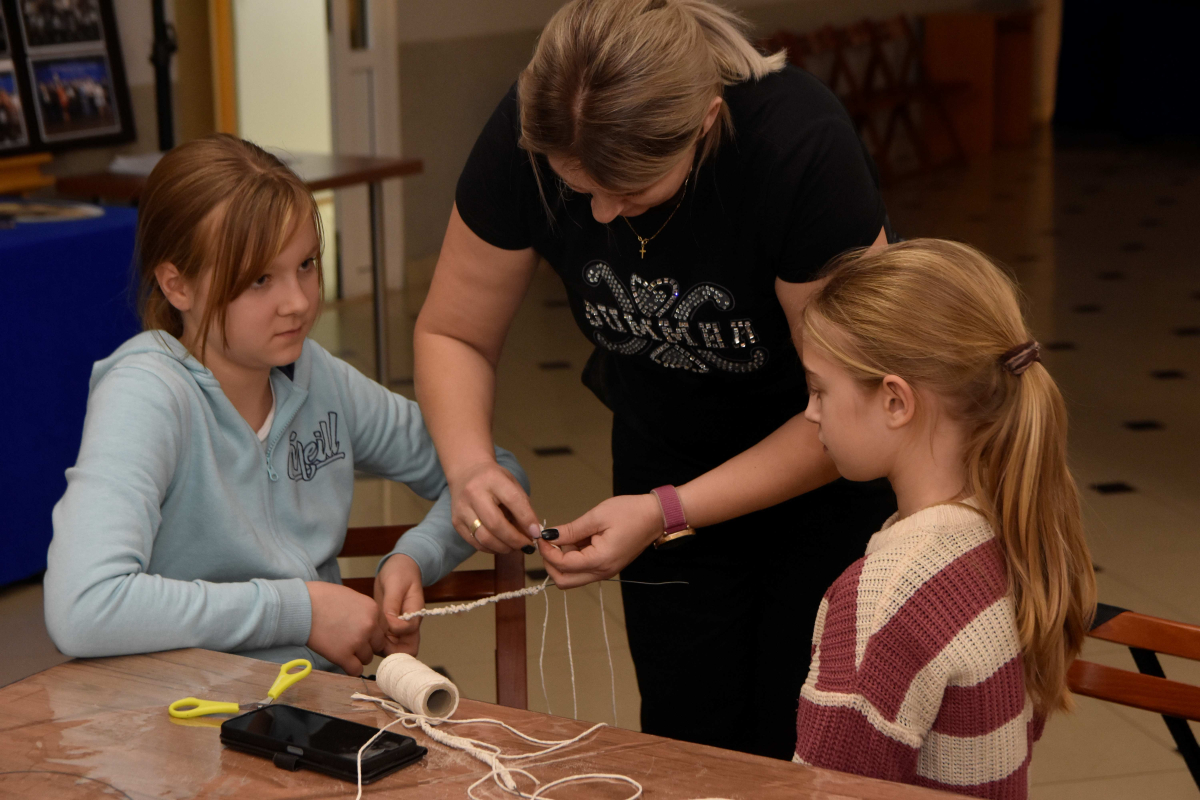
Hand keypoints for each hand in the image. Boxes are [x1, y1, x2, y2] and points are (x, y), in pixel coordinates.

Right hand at [305, 581, 385, 675]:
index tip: (361, 633)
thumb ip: (366, 613)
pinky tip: (340, 659)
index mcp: (373, 610)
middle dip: (366, 645)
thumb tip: (373, 628)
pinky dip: (350, 668)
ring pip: (367, 659)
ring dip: (357, 656)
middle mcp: (370, 626)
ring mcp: (357, 642)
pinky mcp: (342, 656)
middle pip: (378, 645)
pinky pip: (356, 670)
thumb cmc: (323, 598)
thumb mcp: (353, 598)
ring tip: (341, 646)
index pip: (384, 629)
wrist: (301, 605)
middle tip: (350, 641)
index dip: (372, 633)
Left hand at [374, 554, 423, 655]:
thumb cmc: (400, 573)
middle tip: (371, 640)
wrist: (398, 567)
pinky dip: (374, 641)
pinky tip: (364, 632)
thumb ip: (393, 605)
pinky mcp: (387, 626)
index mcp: (415, 615)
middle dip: (389, 650)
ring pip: (392, 648)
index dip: (395, 636)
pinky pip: (383, 640)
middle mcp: (408, 625)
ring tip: (365, 636)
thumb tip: (390, 625)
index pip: (409, 637)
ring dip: (379, 647)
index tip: (382, 626)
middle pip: (404, 650)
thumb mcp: (396, 585)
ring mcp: (398, 627)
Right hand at [449, 460, 540, 553]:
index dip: (527, 519)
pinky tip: (501, 546)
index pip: (513, 500)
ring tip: (515, 547)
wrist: (466, 472)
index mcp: (492, 479)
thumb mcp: (511, 485)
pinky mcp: (456, 522)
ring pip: (484, 538)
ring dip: (504, 547)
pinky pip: (475, 542)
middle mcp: (473, 493)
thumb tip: (533, 533)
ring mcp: (462, 509)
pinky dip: (491, 548)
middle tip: (526, 545)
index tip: (537, 533)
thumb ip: (523, 507)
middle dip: (515, 540)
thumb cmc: (493, 480)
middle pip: (496, 524)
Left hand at [538, 494, 663, 588]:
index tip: (542, 536)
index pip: (562, 565)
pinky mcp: (607, 567)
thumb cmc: (630, 513)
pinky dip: (575, 558)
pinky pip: (583, 570)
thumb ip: (570, 530)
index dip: (547, 552)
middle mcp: (602, 572)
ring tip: (571, 535)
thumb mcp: (597, 517)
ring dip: (563, 560)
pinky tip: (580, 539)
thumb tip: (548, 536)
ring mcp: (605, 572)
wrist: (656, 516)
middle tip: (548, 543)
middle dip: (551, 564)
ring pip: (573, 577)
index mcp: (600, 560)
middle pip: (564, 581)